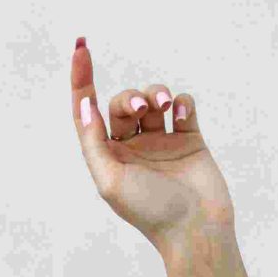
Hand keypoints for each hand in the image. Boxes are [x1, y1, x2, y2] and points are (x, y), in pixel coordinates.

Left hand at [69, 36, 236, 251]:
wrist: (196, 229)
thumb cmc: (150, 211)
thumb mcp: (110, 181)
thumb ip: (93, 143)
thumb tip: (84, 106)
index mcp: (108, 159)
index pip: (88, 113)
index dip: (81, 81)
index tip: (81, 47)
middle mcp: (131, 148)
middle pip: (121, 103)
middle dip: (129, 96)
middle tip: (139, 107)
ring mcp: (161, 142)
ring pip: (152, 98)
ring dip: (155, 93)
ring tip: (163, 106)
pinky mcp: (189, 138)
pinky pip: (182, 105)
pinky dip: (181, 102)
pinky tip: (181, 115)